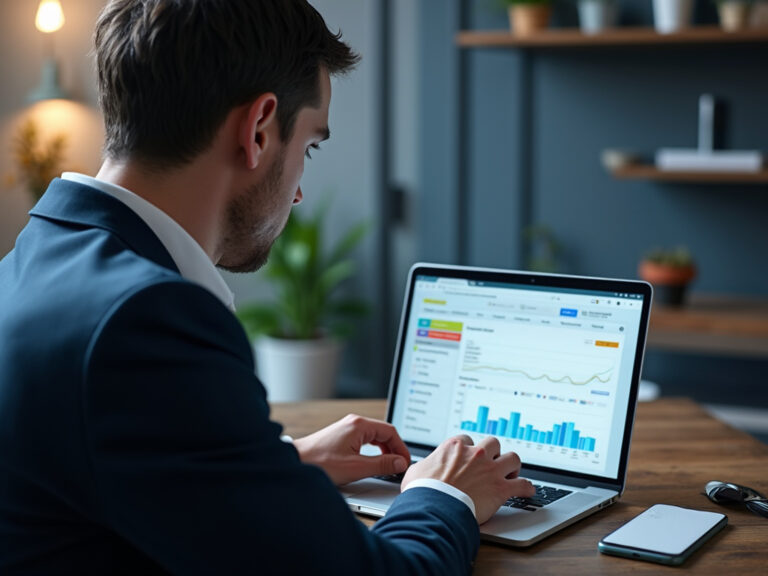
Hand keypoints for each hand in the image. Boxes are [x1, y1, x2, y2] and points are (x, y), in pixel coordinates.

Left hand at [293, 414, 410, 485]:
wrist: (296, 462)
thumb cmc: (320, 463)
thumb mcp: (356, 467)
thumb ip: (381, 464)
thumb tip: (399, 462)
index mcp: (359, 425)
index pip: (390, 432)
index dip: (401, 448)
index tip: (405, 462)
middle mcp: (353, 423)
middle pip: (383, 432)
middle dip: (394, 449)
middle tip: (399, 465)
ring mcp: (346, 428)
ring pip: (374, 436)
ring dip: (384, 449)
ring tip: (389, 465)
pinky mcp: (341, 436)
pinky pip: (365, 439)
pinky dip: (373, 449)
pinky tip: (373, 461)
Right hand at [402, 435, 533, 523]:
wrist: (435, 509)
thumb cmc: (423, 492)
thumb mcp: (416, 472)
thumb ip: (423, 466)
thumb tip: (419, 469)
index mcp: (455, 447)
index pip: (467, 440)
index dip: (469, 449)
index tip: (469, 457)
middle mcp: (475, 454)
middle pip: (493, 443)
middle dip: (493, 453)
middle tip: (492, 462)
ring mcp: (490, 470)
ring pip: (512, 458)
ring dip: (512, 466)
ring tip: (511, 473)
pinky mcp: (500, 488)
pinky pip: (522, 484)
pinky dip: (526, 487)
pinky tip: (527, 490)